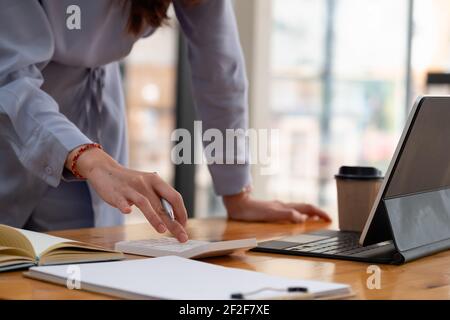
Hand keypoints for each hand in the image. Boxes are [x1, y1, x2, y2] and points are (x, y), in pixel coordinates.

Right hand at [66, 146, 188, 241]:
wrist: (104, 169)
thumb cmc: (130, 182)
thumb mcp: (147, 184)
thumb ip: (159, 198)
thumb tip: (174, 217)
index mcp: (156, 181)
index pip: (174, 197)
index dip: (181, 212)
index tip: (184, 225)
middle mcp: (145, 183)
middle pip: (162, 205)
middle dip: (174, 223)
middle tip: (181, 236)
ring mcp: (130, 188)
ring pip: (145, 203)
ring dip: (154, 217)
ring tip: (162, 230)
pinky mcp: (116, 194)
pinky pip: (121, 201)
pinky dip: (125, 206)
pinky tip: (127, 212)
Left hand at [223, 189, 330, 222]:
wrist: (236, 202)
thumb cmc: (251, 210)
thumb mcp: (270, 214)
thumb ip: (286, 215)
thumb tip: (302, 218)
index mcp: (284, 207)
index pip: (306, 208)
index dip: (319, 213)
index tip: (329, 218)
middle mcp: (282, 205)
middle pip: (303, 207)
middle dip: (316, 213)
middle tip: (326, 219)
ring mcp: (276, 207)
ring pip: (296, 209)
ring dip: (307, 213)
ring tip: (314, 218)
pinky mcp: (270, 209)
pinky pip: (289, 211)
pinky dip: (297, 214)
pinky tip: (293, 217)